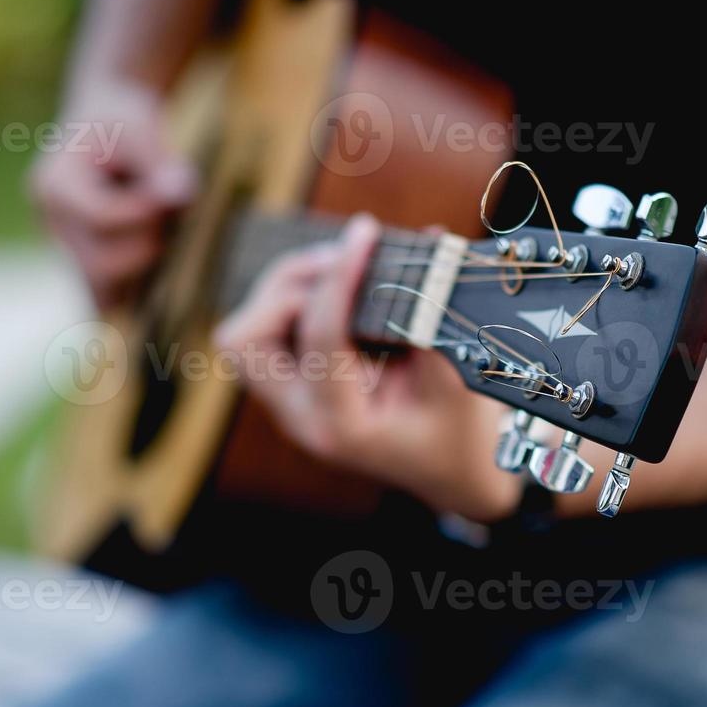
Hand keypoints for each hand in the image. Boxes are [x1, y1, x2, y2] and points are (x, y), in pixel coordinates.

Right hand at [29, 80, 197, 308]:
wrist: (102, 124)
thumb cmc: (120, 121)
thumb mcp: (139, 126)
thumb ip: (159, 163)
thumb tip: (180, 193)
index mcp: (52, 184)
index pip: (101, 218)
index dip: (145, 213)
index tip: (173, 191)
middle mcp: (49, 223)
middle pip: (99, 265)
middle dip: (146, 246)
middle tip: (171, 217)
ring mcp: (61, 250)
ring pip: (102, 293)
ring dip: (144, 270)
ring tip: (162, 232)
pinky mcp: (80, 265)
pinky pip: (106, 298)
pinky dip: (136, 286)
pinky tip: (156, 258)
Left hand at [213, 215, 523, 522]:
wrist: (451, 472)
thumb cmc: (459, 433)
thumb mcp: (458, 380)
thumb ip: (435, 314)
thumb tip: (430, 238)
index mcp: (338, 424)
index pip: (319, 336)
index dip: (341, 276)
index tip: (367, 233)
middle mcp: (299, 418)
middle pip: (247, 338)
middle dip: (290, 286)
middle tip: (346, 257)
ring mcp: (288, 406)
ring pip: (247, 333)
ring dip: (288, 289)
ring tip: (344, 264)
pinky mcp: (292, 389)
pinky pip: (268, 333)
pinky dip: (297, 301)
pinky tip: (342, 286)